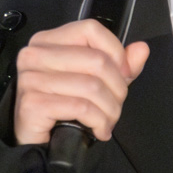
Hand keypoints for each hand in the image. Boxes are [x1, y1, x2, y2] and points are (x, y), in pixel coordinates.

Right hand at [13, 19, 149, 145]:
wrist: (37, 143)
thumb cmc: (63, 109)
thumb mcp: (95, 81)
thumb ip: (119, 64)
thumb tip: (141, 49)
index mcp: (48, 41)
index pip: (91, 29)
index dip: (116, 52)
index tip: (125, 75)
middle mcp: (35, 55)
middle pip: (96, 60)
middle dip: (117, 89)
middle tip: (115, 106)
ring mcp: (31, 78)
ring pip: (92, 86)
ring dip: (110, 110)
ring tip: (108, 121)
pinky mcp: (32, 103)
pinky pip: (80, 107)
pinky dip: (98, 122)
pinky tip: (99, 130)